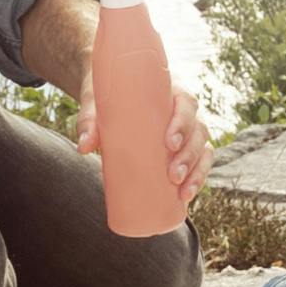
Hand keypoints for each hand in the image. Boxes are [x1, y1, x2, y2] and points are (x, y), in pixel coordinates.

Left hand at [74, 79, 214, 206]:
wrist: (107, 91)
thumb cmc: (107, 92)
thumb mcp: (97, 100)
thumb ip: (90, 119)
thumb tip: (83, 147)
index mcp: (169, 90)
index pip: (187, 103)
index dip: (183, 123)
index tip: (170, 142)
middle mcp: (183, 110)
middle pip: (198, 130)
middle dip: (189, 155)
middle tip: (173, 175)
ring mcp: (185, 129)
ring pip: (202, 148)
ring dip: (197, 171)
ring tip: (183, 192)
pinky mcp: (180, 148)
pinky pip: (199, 162)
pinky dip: (197, 179)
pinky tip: (186, 196)